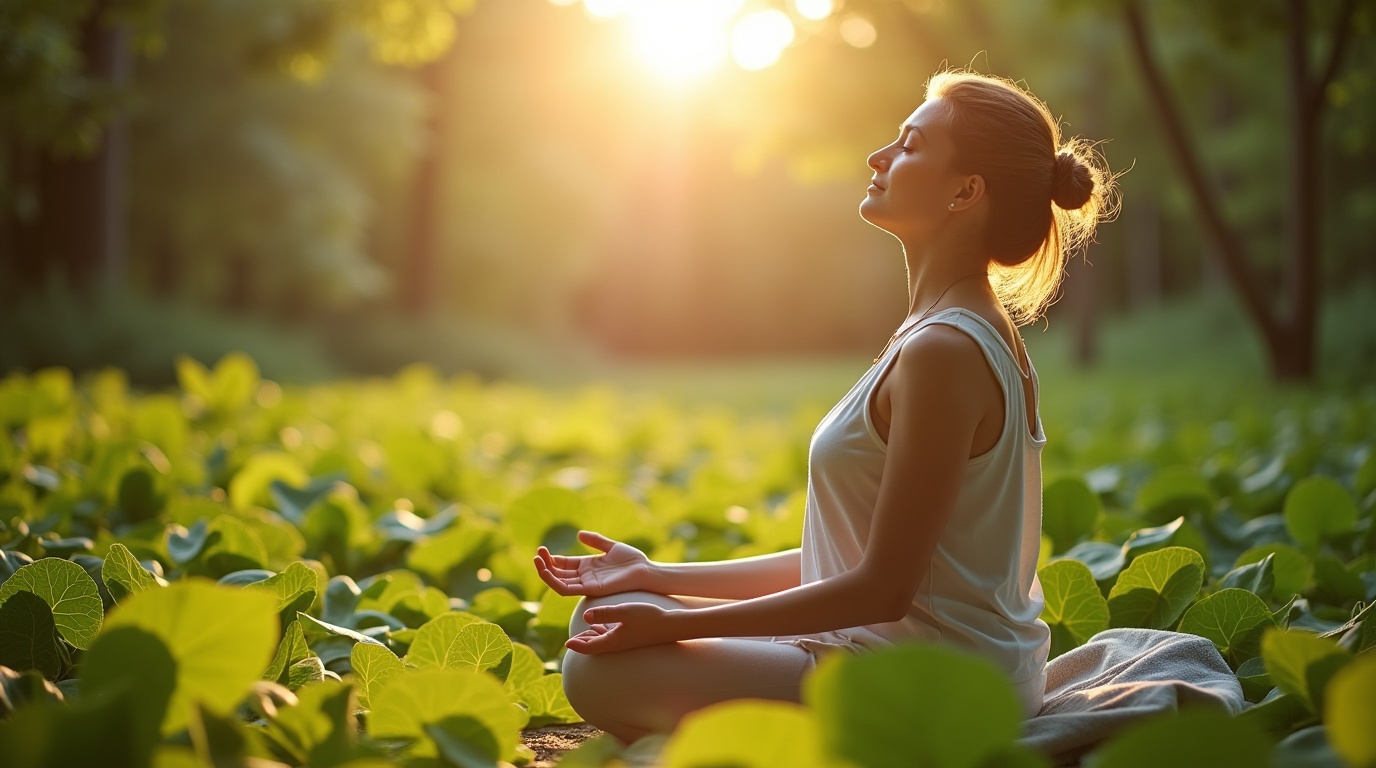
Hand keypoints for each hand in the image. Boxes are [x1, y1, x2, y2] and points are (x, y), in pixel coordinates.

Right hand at [533, 530, 653, 596]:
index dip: (551, 559)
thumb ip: (595, 540)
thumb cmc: (632, 560)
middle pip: (558, 573)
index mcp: (587, 566)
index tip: (542, 550)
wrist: (645, 570)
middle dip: (545, 565)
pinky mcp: (590, 589)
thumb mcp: (610, 546)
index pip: (563, 564)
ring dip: (546, 574)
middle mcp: (584, 576)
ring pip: (559, 583)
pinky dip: (554, 582)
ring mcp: (586, 584)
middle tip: (537, 554)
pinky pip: (567, 590)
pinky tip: (547, 572)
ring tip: (537, 561)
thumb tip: (578, 534)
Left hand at [565, 602, 677, 653]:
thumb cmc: (648, 618)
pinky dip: (603, 633)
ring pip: (603, 642)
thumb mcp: (624, 612)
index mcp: (612, 641)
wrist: (671, 625)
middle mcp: (617, 644)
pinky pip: (612, 636)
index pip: (588, 648)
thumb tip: (585, 616)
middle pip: (594, 647)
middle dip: (581, 644)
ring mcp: (625, 641)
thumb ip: (604, 614)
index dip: (576, 646)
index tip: (566, 644)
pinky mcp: (631, 636)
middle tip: (569, 641)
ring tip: (582, 634)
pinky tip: (601, 627)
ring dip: (591, 638)